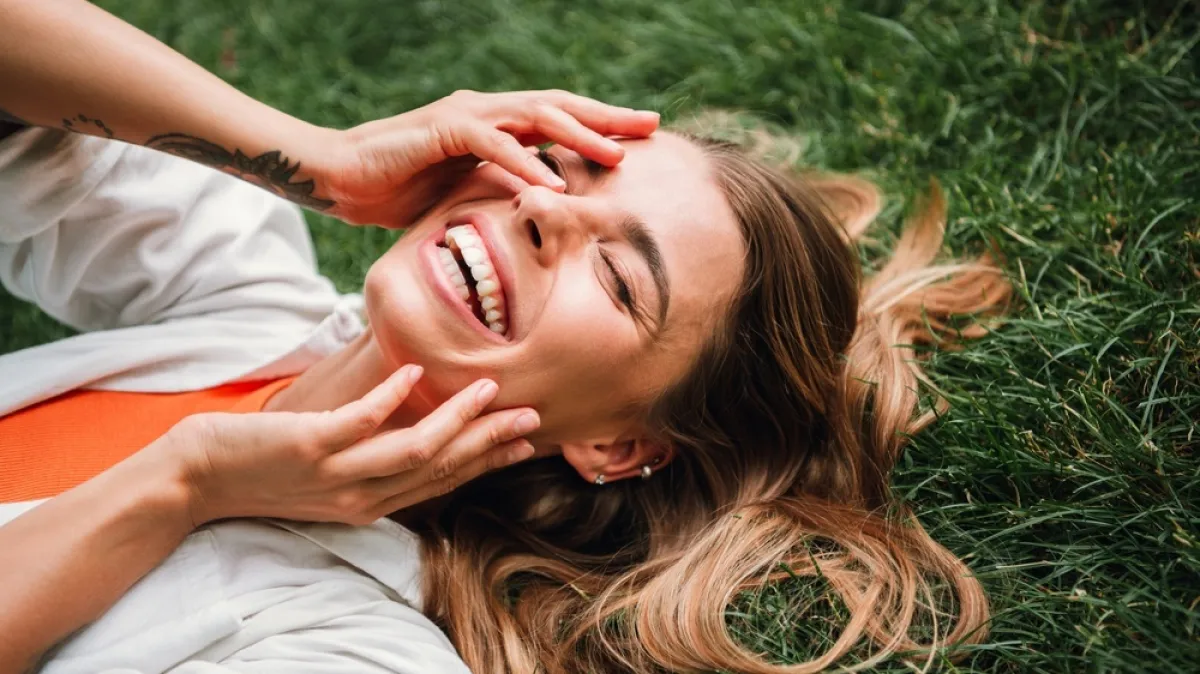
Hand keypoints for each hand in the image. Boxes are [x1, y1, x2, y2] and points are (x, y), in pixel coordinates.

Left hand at [161, 365, 538, 526]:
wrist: (194, 480)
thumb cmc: (261, 469)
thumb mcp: (327, 474)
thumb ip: (368, 454)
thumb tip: (408, 417)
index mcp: (369, 503)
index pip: (441, 480)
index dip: (486, 461)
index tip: (524, 442)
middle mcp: (360, 496)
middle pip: (439, 467)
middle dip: (488, 441)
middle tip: (529, 416)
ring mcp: (335, 474)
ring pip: (413, 450)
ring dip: (456, 419)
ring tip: (486, 388)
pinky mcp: (308, 447)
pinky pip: (360, 423)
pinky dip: (391, 397)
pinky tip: (414, 372)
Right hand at [315, 89, 659, 226]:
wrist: (342, 179)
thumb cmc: (400, 189)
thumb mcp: (465, 194)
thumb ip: (501, 190)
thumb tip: (541, 207)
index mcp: (495, 124)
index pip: (558, 120)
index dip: (600, 125)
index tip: (641, 138)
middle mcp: (486, 111)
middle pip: (558, 108)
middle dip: (607, 118)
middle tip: (651, 126)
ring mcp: (465, 116)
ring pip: (534, 116)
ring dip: (577, 136)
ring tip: (616, 155)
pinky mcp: (441, 131)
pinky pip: (492, 144)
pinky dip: (523, 161)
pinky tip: (551, 180)